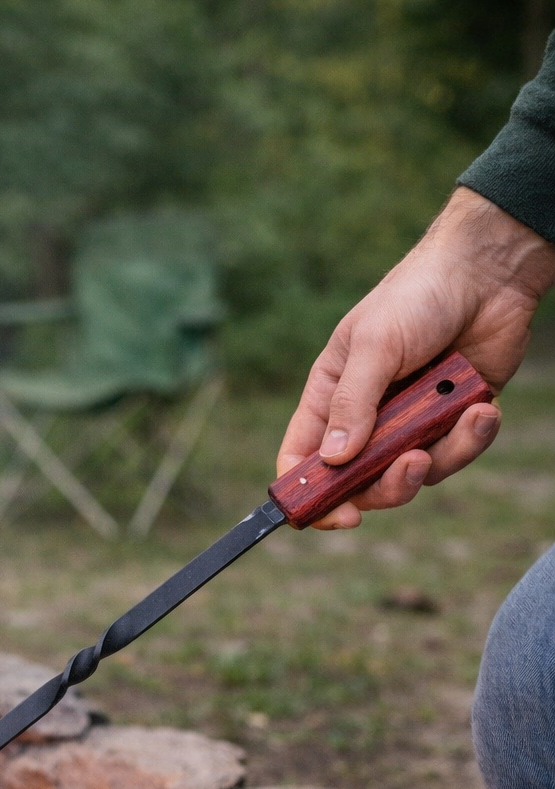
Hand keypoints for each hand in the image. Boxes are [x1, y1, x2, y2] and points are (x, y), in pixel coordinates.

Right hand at [278, 187, 554, 527]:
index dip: (311, 494)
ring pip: (412, 475)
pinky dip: (472, 438)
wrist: (486, 273)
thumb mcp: (374, 345)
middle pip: (359, 482)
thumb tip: (332, 460)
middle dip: (388, 484)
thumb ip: (352, 404)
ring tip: (464, 419)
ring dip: (440, 458)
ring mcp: (409, 423)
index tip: (339, 515)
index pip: (302, 459)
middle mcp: (365, 417)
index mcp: (329, 397)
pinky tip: (483, 409)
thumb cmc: (416, 297)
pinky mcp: (451, 422)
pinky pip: (456, 454)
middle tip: (412, 465)